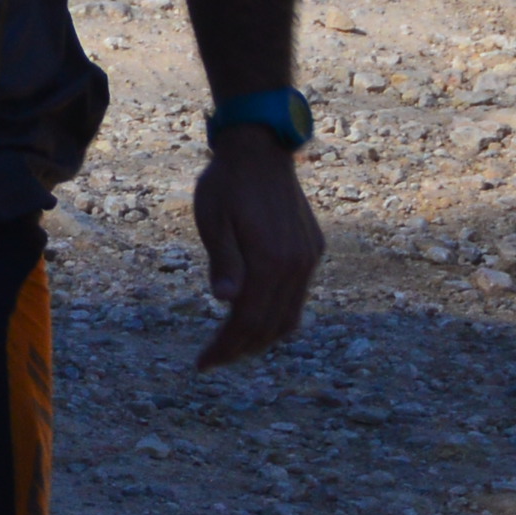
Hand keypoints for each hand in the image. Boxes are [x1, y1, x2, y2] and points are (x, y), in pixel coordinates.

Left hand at [188, 141, 321, 369]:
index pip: (247, 321)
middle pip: (269, 326)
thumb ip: (223, 261)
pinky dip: (278, 316)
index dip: (225, 348)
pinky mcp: (313, 250)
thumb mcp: (214, 220)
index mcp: (270, 260)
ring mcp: (308, 258)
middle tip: (214, 359)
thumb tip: (225, 301)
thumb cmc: (227, 183)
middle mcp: (296, 265)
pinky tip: (258, 317)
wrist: (261, 150)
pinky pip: (299, 296)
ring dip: (262, 337)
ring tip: (234, 346)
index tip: (203, 364)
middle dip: (241, 349)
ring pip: (290, 316)